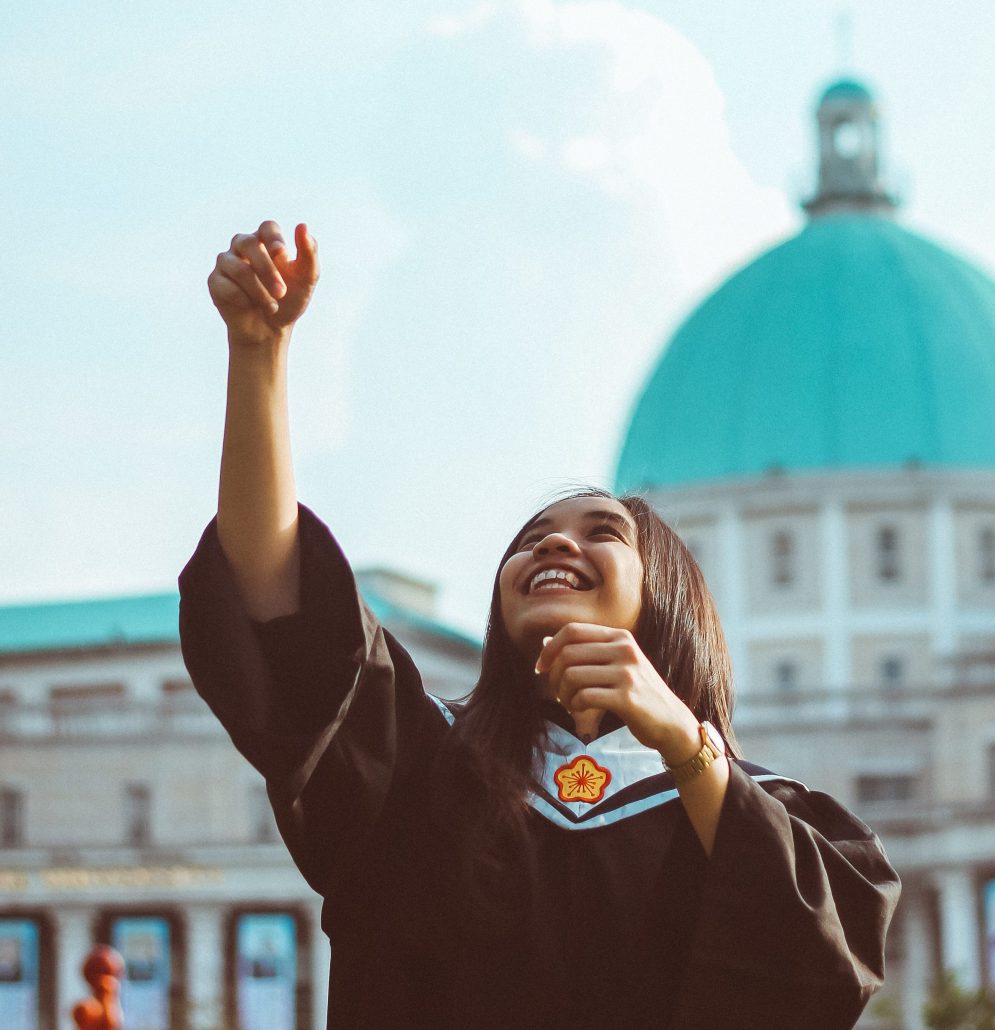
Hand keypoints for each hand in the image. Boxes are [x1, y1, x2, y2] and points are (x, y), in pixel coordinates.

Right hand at [208, 221, 319, 347]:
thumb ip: (309, 253)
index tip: (282, 254)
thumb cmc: (289, 301)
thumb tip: (303, 226)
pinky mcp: (214, 281)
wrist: (270, 330)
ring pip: (238, 268)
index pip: (268, 227)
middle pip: (249, 244)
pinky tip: (249, 307)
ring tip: (272, 307)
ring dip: (258, 291)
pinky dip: (242, 300)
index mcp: (265, 241)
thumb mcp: (306, 280)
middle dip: (267, 270)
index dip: (274, 238)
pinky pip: (225, 286)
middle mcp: (243, 246)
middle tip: (281, 293)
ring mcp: (226, 262)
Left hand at [535, 623, 700, 762]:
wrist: (672, 722)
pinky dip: (574, 705)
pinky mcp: (627, 698)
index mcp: (620, 637)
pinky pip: (584, 696)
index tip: (541, 667)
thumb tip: (545, 642)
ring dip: (563, 694)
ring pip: (573, 675)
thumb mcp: (616, 665)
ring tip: (569, 703)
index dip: (550, 648)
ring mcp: (627, 673)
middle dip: (554, 676)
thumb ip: (585, 653)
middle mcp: (624, 649)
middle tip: (557, 693)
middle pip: (568, 654)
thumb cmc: (638, 694)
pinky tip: (579, 711)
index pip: (572, 630)